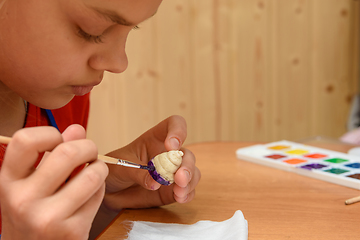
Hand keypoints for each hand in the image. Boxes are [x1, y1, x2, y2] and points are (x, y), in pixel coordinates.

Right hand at [0, 125, 107, 239]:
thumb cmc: (34, 212)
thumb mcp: (31, 183)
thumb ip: (53, 153)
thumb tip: (77, 129)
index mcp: (8, 181)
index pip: (25, 140)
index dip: (50, 134)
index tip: (59, 142)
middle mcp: (22, 199)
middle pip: (67, 152)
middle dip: (88, 147)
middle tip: (90, 153)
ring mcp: (46, 218)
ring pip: (91, 174)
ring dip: (99, 169)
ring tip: (93, 173)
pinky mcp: (71, 231)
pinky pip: (98, 195)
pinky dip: (100, 190)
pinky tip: (90, 195)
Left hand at [102, 115, 200, 209]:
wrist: (108, 191)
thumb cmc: (114, 170)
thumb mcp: (121, 167)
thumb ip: (138, 173)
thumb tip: (155, 183)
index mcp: (155, 139)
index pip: (174, 125)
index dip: (178, 131)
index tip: (172, 146)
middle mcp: (167, 154)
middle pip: (186, 154)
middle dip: (186, 165)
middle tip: (179, 178)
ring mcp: (172, 173)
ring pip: (191, 172)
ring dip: (189, 181)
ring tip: (179, 192)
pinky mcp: (172, 190)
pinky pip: (187, 191)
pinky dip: (186, 194)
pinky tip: (180, 198)